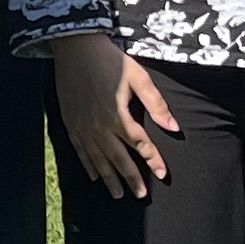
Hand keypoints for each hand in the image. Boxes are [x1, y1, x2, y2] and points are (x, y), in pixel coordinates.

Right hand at [50, 34, 177, 195]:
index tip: (163, 175)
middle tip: (141, 195)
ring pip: (98, 160)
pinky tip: (94, 176)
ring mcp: (83, 127)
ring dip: (109, 179)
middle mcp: (100, 127)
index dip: (153, 161)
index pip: (141, 145)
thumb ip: (156, 104)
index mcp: (119, 116)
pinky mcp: (70, 124)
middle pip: (119, 159)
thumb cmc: (110, 61)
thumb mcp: (138, 78)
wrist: (76, 48)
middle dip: (131, 179)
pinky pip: (80, 151)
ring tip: (117, 194)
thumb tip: (174, 127)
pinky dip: (88, 166)